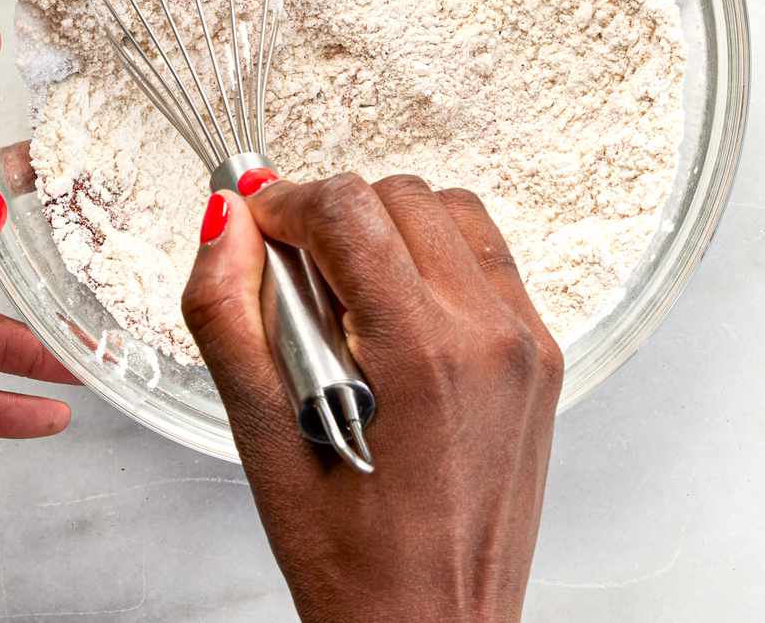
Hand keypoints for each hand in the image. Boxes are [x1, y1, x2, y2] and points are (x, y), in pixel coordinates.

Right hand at [181, 174, 563, 622]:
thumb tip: (222, 221)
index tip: (255, 228)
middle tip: (291, 275)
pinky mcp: (542, 356)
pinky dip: (435, 258)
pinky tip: (396, 315)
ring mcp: (527, 343)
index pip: (349, 209)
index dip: (285, 202)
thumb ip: (228, 316)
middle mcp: (491, 336)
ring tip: (345, 295)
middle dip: (333, 216)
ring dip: (388, 229)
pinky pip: (487, 258)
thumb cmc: (357, 568)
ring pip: (451, 212)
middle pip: (401, 197)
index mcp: (424, 355)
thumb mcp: (263, 444)